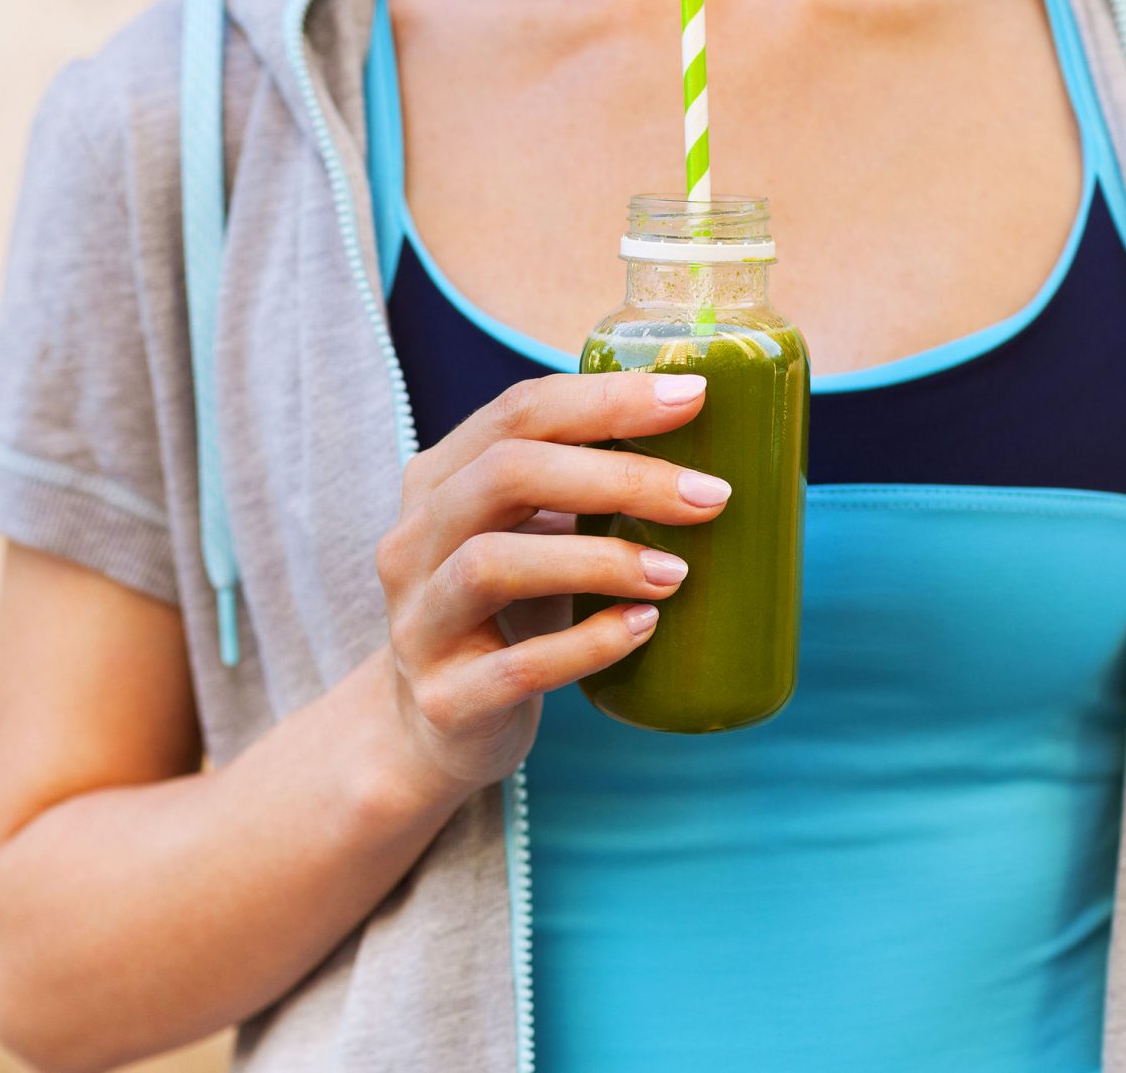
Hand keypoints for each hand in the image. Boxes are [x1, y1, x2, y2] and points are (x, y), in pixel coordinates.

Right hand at [374, 372, 730, 792]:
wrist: (434, 727)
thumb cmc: (505, 613)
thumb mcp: (525, 536)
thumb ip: (578, 491)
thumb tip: (712, 455)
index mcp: (436, 482)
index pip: (516, 414)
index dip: (606, 399)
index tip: (694, 399)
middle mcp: (413, 542)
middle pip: (505, 475)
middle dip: (617, 476)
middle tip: (709, 496)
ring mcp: (419, 621)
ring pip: (492, 563)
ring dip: (598, 559)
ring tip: (676, 573)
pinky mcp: (446, 697)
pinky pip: (517, 666)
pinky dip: (587, 644)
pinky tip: (641, 629)